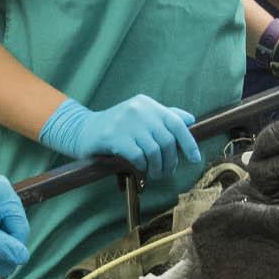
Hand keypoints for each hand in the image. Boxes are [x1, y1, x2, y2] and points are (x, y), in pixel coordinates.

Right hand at [40, 95, 201, 177]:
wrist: (83, 131)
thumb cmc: (116, 127)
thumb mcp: (140, 117)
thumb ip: (163, 117)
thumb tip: (190, 120)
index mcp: (147, 103)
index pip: (176, 122)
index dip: (188, 142)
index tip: (194, 159)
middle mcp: (138, 109)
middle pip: (166, 141)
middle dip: (170, 161)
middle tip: (166, 172)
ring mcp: (125, 122)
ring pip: (154, 151)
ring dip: (157, 168)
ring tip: (154, 174)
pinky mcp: (113, 137)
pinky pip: (138, 156)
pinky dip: (142, 166)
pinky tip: (140, 170)